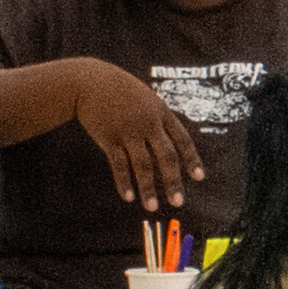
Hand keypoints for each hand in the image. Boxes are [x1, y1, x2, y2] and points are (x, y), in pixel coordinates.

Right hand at [69, 58, 201, 212]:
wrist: (89, 81)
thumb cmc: (118, 89)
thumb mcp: (144, 97)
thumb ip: (156, 116)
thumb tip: (168, 138)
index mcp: (161, 112)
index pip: (182, 139)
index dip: (192, 159)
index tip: (199, 178)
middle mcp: (148, 124)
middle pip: (166, 156)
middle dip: (173, 181)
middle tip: (178, 202)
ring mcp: (128, 132)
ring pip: (143, 165)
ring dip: (148, 188)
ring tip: (152, 207)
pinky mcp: (109, 138)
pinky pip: (119, 165)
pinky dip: (124, 182)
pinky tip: (129, 197)